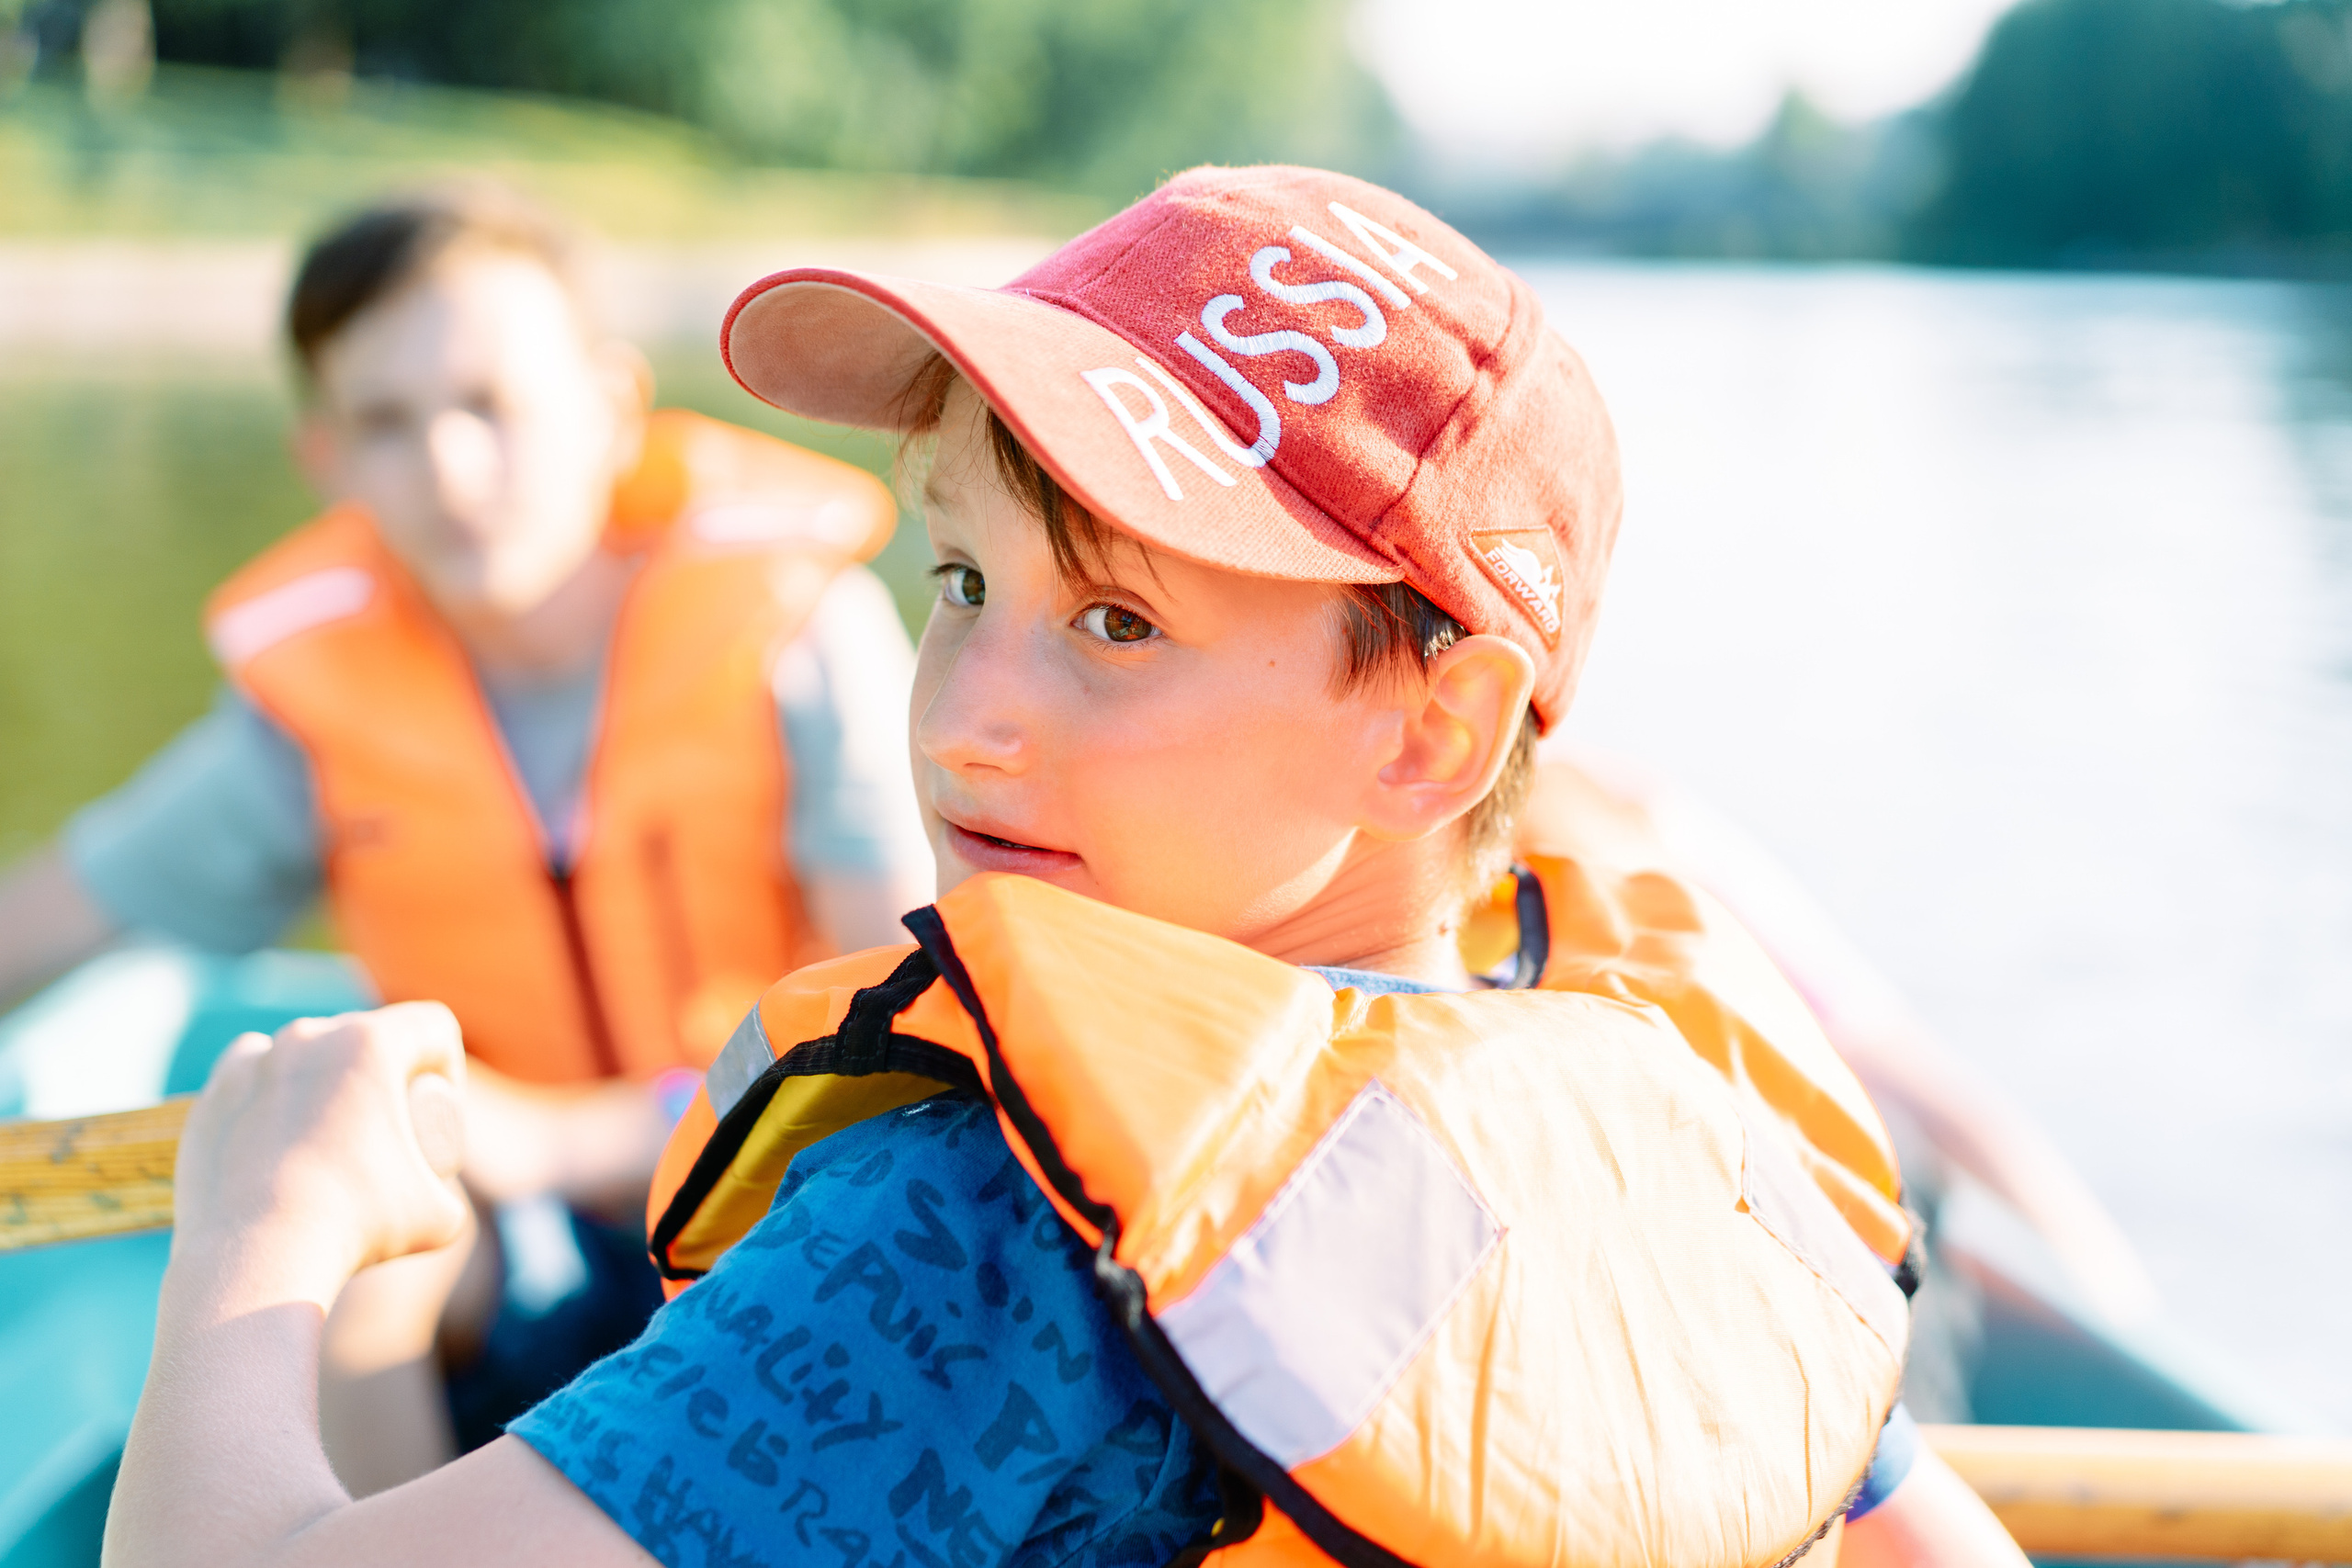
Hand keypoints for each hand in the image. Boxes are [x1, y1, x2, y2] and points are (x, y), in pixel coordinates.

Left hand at [171, 1002, 470, 1311]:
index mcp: (370, 1043)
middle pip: (363, 1035)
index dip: (448, 1066)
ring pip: (300, 1049)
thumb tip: (428, 1193)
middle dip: (382, 1071)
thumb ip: (444, 1190)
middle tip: (385, 1129)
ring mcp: (251, 1065)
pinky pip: (246, 1079)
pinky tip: (272, 1133)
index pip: (431, 1027)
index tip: (436, 1116)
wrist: (256, 1260)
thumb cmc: (358, 1229)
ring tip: (325, 1126)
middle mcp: (308, 1037)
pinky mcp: (210, 1100)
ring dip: (319, 1073)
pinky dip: (265, 1098)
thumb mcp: (441, 1215)